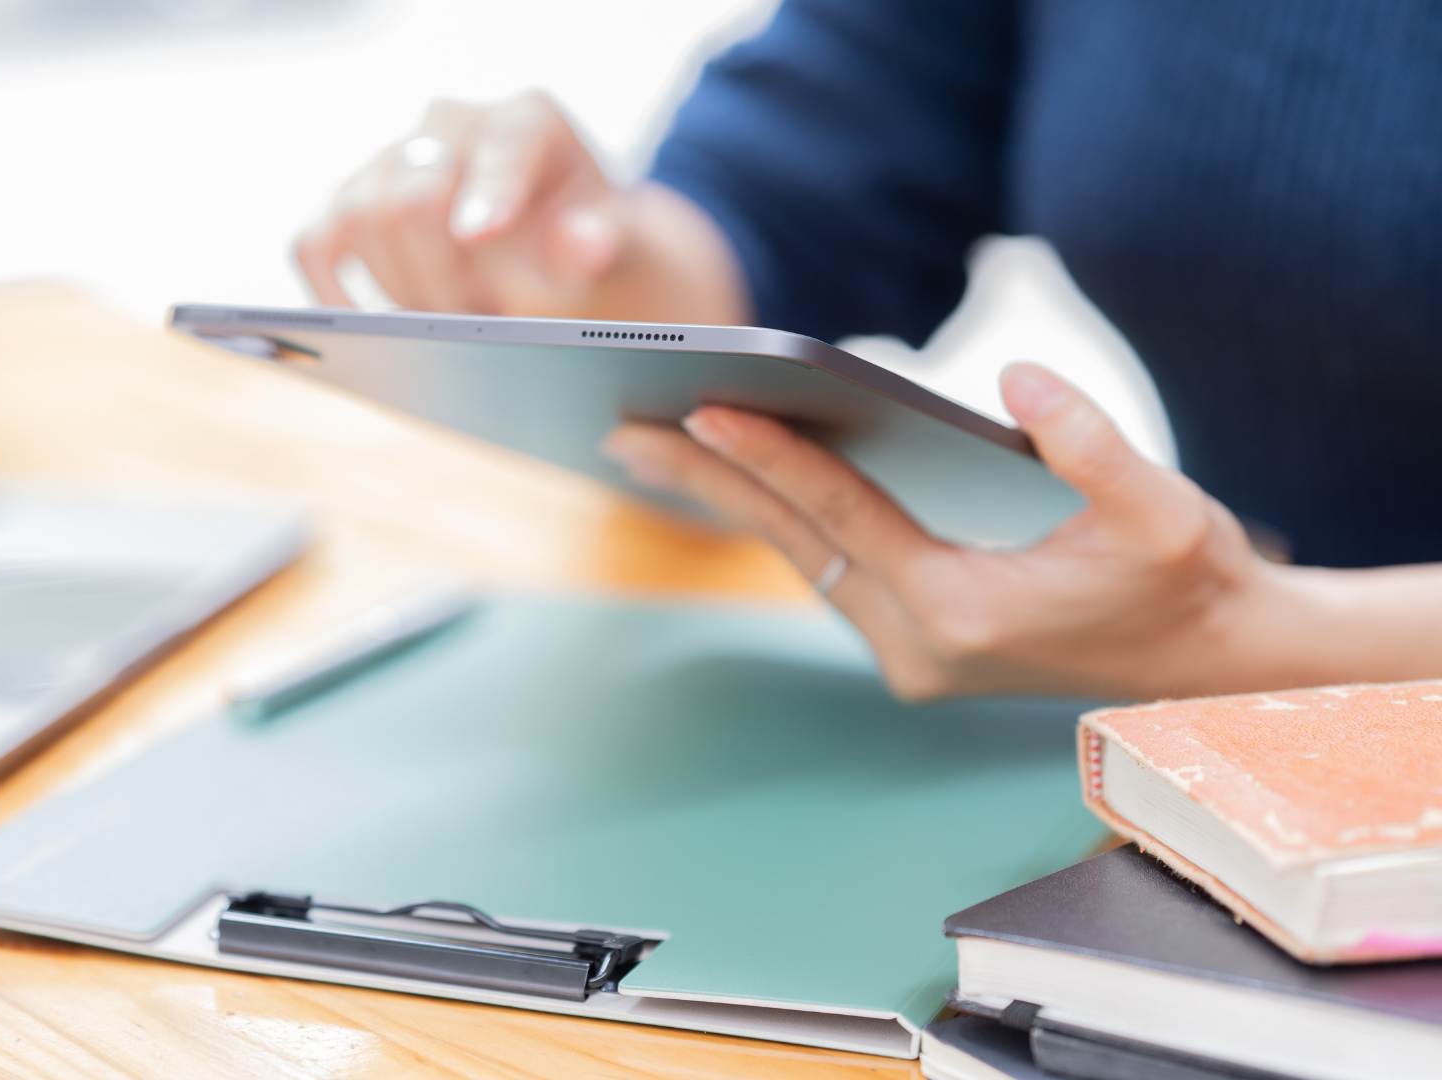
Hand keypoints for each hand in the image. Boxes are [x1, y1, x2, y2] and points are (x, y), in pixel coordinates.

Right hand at [294, 92, 746, 323]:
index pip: (502, 149)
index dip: (489, 192)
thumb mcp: (609, 246)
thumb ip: (598, 244)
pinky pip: (315, 246)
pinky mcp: (346, 207)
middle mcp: (447, 127)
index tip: (480, 233)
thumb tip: (583, 247)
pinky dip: (333, 292)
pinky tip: (370, 333)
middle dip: (444, 278)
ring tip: (448, 329)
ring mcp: (389, 164)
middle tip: (478, 325)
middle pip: (414, 197)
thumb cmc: (579, 243)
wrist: (547, 248)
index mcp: (524, 122)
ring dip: (399, 292)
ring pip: (358, 221)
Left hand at [602, 364, 1334, 700]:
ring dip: (734, 502)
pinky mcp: (912, 649)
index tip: (700, 407)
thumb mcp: (1164, 510)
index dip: (771, 455)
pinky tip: (738, 480)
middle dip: (706, 483)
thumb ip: (1091, 441)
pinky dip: (782, 522)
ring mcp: (908, 656)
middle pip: (793, 542)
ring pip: (802, 560)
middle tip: (623, 429)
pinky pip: (827, 572)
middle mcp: (917, 645)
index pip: (843, 516)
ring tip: (653, 445)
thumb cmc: (1187, 580)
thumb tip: (1015, 378)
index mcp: (962, 610)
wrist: (1206, 665)